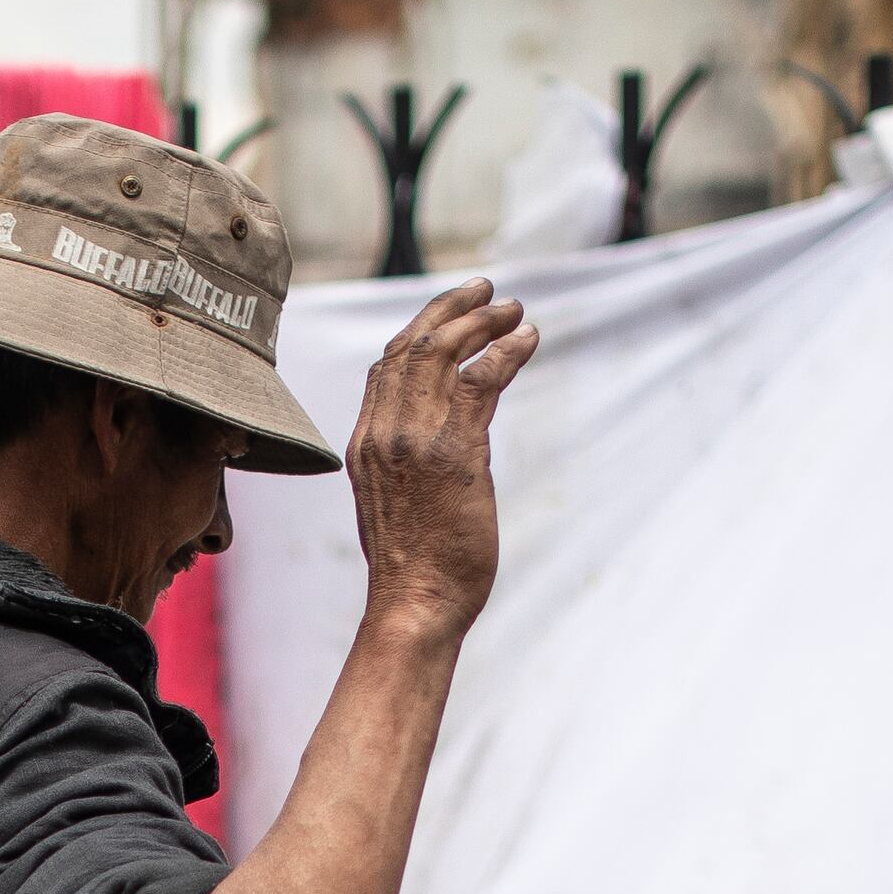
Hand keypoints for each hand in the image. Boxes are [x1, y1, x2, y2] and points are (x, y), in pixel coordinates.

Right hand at [346, 278, 539, 639]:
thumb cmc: (412, 571)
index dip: (418, 331)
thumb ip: (403, 468)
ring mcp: (416, 438)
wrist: (414, 605)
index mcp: (365, 445)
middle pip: (412, 345)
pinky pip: (480, 379)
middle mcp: (384, 432)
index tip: (448, 315)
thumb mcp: (392, 507)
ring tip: (515, 309)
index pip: (385, 368)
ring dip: (484, 322)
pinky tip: (527, 341)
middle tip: (486, 289)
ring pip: (445, 352)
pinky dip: (507, 352)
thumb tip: (430, 458)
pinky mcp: (455, 450)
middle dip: (451, 308)